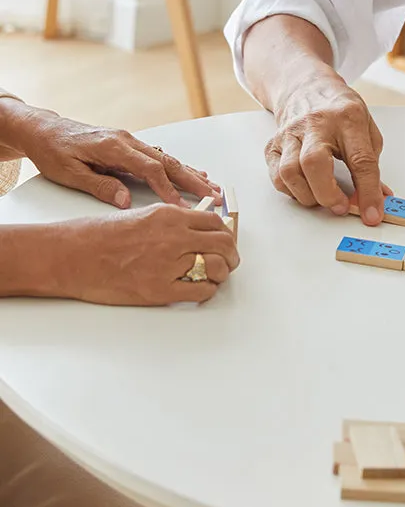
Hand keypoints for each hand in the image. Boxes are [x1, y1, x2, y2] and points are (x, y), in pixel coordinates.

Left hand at [14, 107, 219, 208]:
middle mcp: (127, 141)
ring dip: (191, 173)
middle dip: (193, 180)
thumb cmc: (53, 151)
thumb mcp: (69, 174)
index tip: (182, 206)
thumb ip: (101, 186)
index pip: (150, 169)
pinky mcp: (130, 144)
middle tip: (213, 195)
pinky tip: (193, 172)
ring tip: (212, 186)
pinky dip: (178, 166)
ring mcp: (130, 141)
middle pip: (167, 162)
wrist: (43, 129)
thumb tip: (127, 202)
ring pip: (167, 158)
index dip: (168, 189)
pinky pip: (159, 156)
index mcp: (114, 147)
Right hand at [42, 203, 239, 305]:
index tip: (225, 240)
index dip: (225, 233)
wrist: (71, 256)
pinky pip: (200, 291)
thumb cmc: (98, 235)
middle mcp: (174, 237)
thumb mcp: (143, 215)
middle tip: (229, 260)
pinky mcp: (160, 290)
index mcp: (170, 216)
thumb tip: (197, 229)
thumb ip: (173, 221)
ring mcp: (168, 264)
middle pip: (223, 243)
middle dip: (231, 253)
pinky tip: (202, 288)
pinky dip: (207, 290)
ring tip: (217, 275)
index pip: (215, 222)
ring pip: (217, 267)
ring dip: (222, 272)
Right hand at [265, 74, 390, 223]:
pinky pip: (277, 176)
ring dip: (309, 195)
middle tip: (341, 206)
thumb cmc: (340, 110)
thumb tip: (379, 199)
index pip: (360, 159)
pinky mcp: (274, 144)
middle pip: (314, 163)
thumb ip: (372, 164)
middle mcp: (316, 123)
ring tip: (324, 197)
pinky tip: (306, 188)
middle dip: (328, 194)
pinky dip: (292, 190)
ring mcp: (291, 133)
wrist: (306, 87)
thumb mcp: (366, 129)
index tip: (372, 214)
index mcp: (348, 118)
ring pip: (290, 171)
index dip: (368, 191)